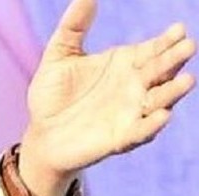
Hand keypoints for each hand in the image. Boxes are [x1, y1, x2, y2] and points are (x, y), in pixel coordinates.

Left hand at [18, 0, 195, 195]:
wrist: (41, 135)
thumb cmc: (52, 96)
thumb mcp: (59, 57)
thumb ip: (73, 27)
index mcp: (126, 64)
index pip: (153, 49)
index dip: (166, 41)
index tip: (178, 29)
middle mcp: (135, 87)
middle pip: (161, 71)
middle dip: (174, 60)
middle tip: (187, 46)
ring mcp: (131, 113)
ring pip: (159, 100)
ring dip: (173, 91)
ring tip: (186, 79)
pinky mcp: (120, 138)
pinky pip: (140, 131)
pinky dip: (151, 125)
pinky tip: (160, 116)